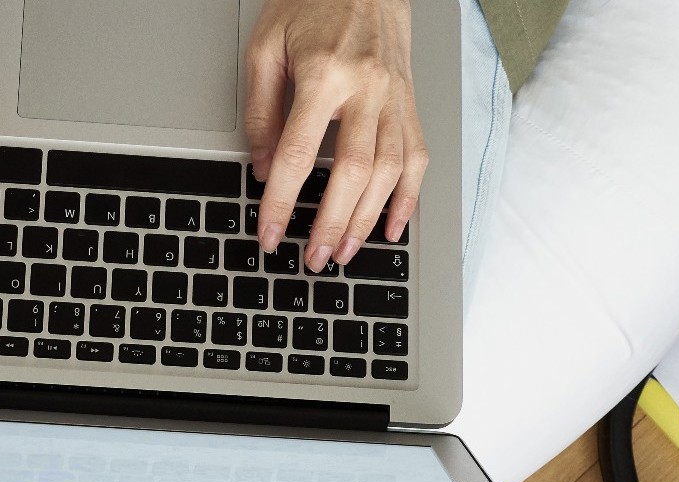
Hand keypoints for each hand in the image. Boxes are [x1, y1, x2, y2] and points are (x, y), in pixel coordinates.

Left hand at [245, 0, 426, 271]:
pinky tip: (393, 226)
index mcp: (325, 75)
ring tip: (343, 251)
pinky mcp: (411, 102)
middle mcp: (367, 89)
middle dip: (330, 223)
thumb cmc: (310, 5)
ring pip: (390, 171)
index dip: (281, 202)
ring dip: (366, 219)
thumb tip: (265, 168)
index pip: (300, 154)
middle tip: (312, 258)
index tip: (268, 233)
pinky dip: (407, 197)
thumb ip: (261, 111)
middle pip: (353, 172)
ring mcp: (395, 97)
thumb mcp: (266, 49)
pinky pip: (417, 157)